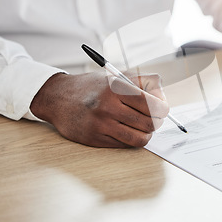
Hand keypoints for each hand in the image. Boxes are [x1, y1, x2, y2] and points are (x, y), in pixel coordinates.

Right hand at [30, 72, 168, 147]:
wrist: (57, 97)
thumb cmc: (93, 87)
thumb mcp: (117, 76)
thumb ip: (143, 83)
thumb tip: (163, 98)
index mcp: (117, 87)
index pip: (153, 104)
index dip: (163, 109)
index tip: (162, 109)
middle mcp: (108, 106)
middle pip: (149, 123)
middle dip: (155, 122)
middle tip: (152, 119)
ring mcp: (101, 124)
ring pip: (139, 139)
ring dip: (146, 134)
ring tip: (142, 127)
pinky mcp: (94, 139)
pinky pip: (124, 145)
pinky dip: (130, 140)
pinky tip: (126, 131)